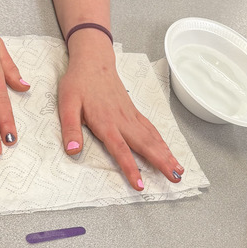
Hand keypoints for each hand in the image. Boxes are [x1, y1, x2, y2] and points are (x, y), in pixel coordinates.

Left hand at [58, 39, 183, 189]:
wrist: (93, 62)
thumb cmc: (78, 83)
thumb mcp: (67, 105)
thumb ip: (71, 128)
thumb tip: (73, 150)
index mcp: (106, 122)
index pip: (121, 150)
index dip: (131, 168)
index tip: (140, 185)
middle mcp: (122, 121)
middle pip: (146, 145)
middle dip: (162, 163)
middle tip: (176, 178)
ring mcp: (131, 116)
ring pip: (153, 137)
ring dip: (167, 154)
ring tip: (179, 169)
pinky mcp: (134, 112)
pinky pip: (151, 129)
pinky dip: (162, 142)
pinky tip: (169, 150)